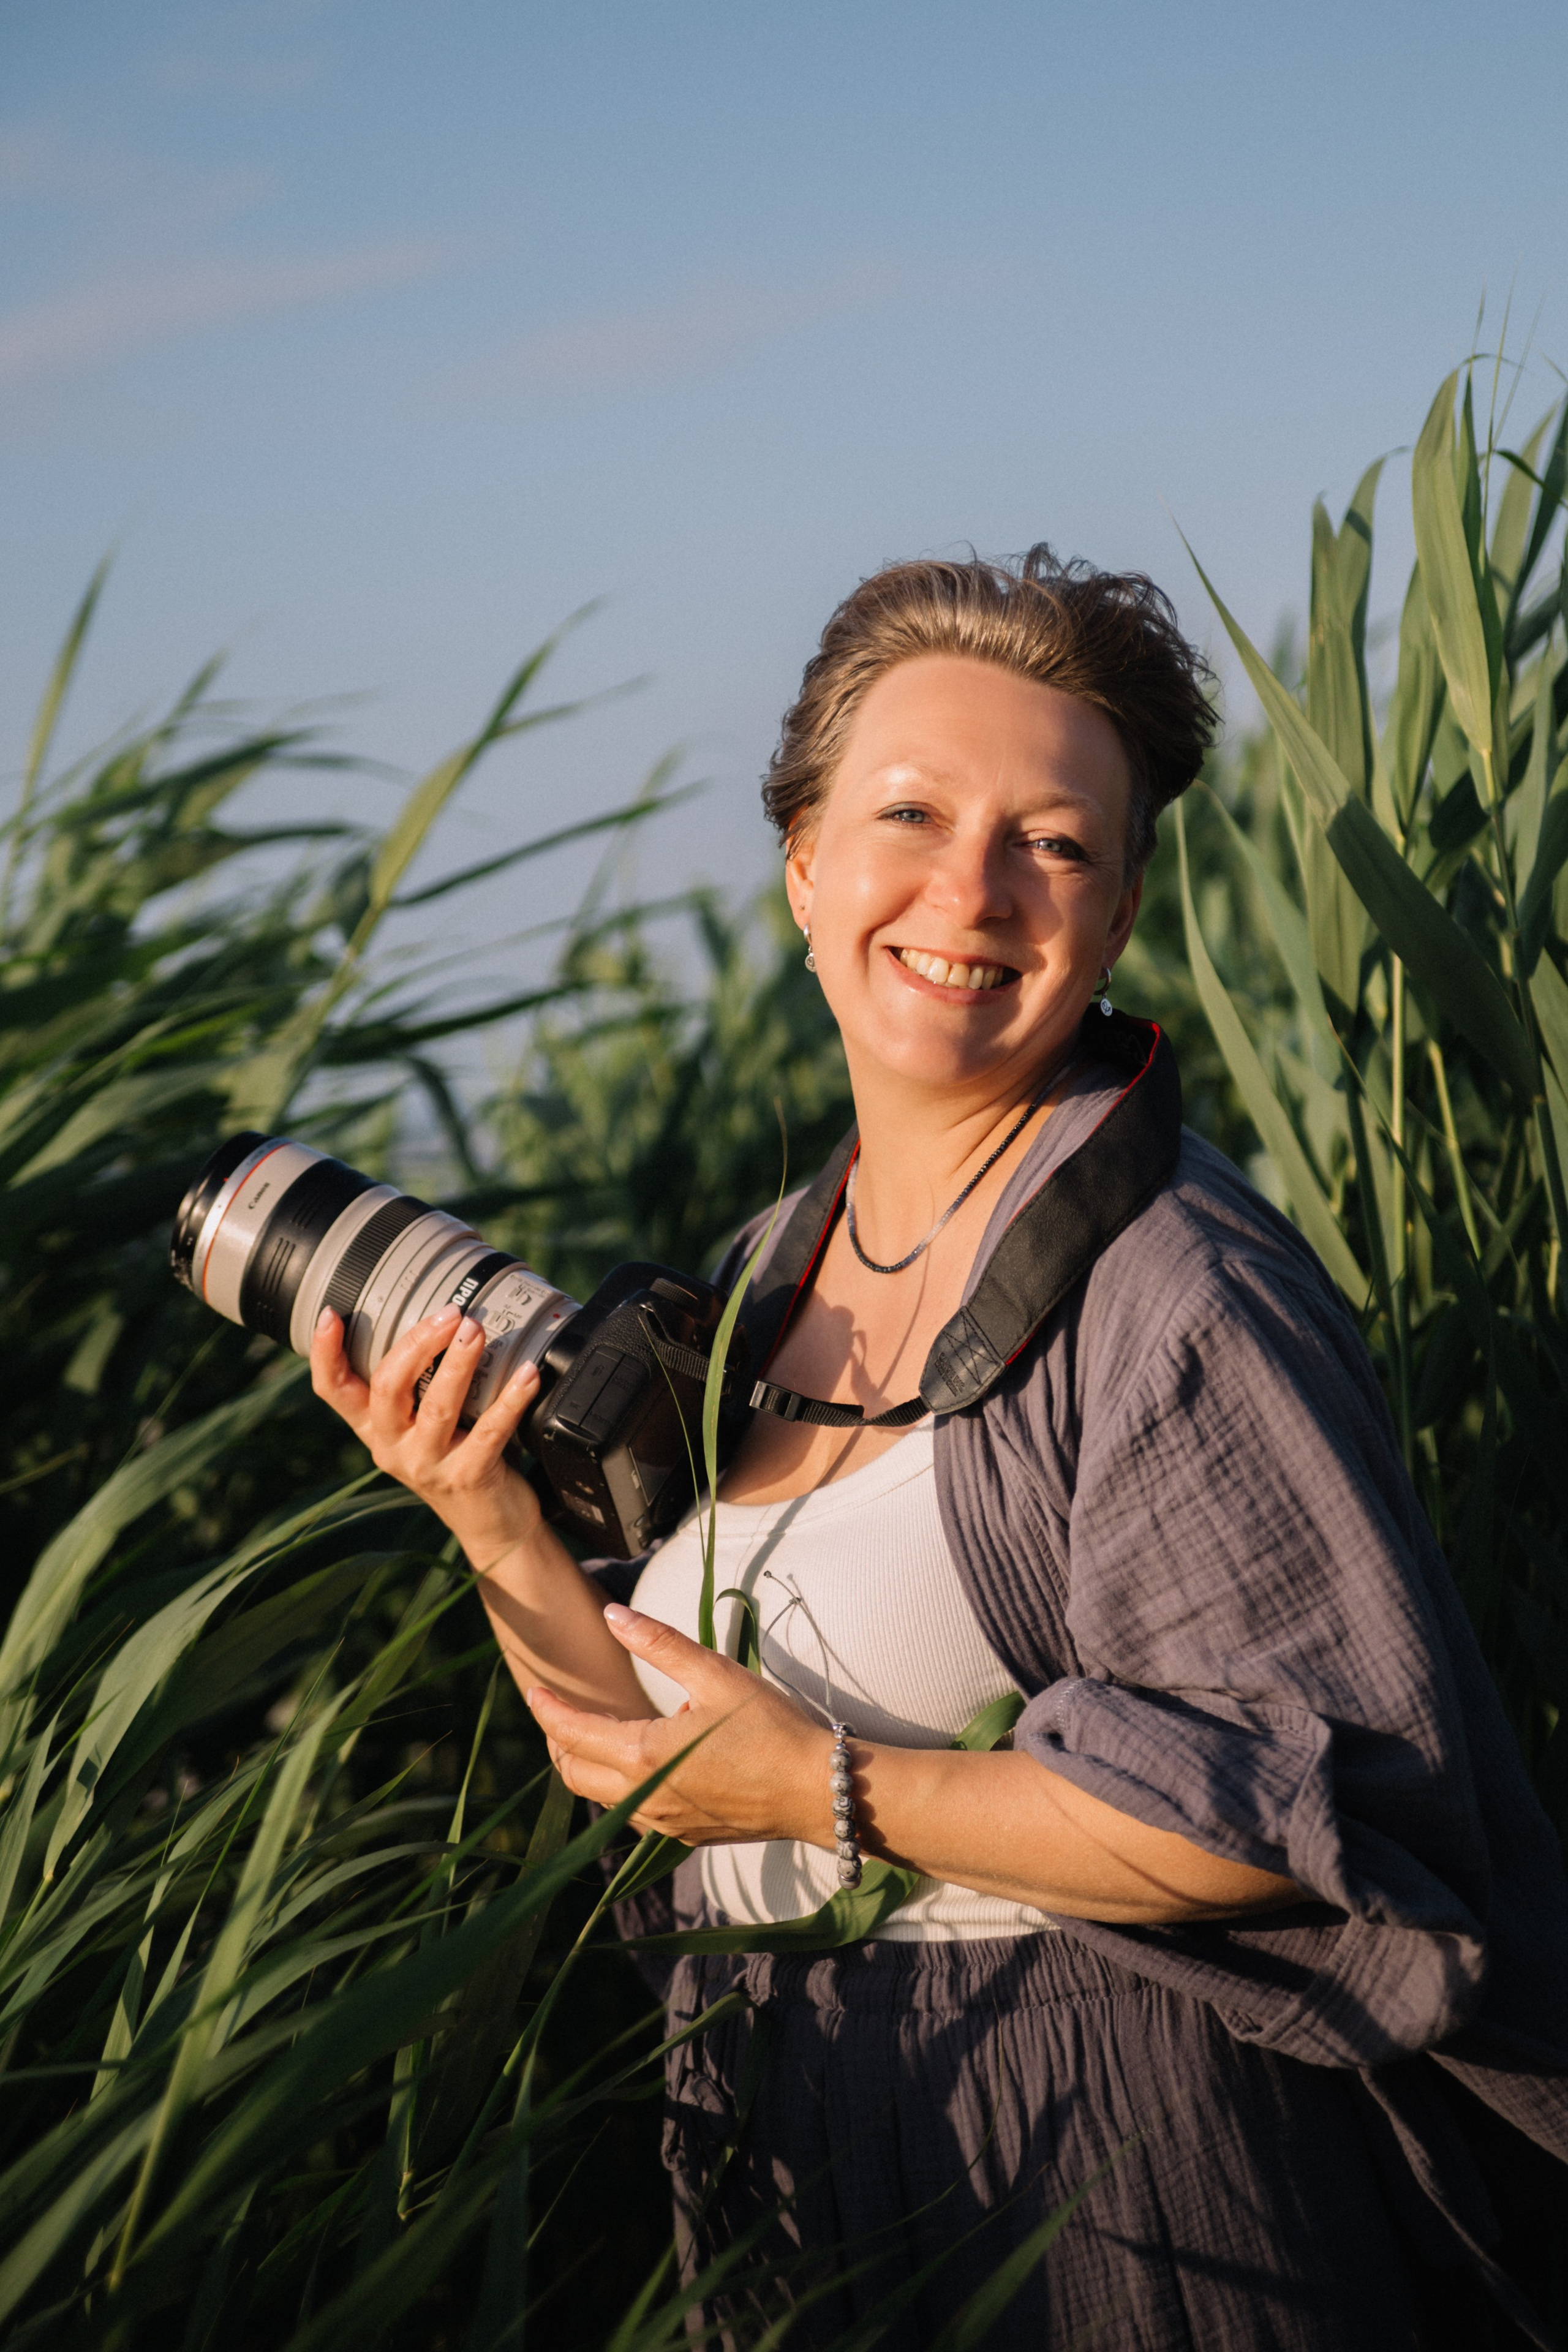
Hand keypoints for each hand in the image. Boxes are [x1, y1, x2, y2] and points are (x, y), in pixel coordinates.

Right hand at [309, 1303, 542, 1570]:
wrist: (492, 1523)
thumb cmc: (460, 1457)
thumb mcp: (425, 1424)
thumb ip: (420, 1383)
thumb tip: (440, 1314)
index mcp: (376, 1429)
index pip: (334, 1391)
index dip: (325, 1354)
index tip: (330, 1315)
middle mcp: (393, 1447)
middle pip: (388, 1387)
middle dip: (417, 1343)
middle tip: (450, 1312)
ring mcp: (428, 1465)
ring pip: (436, 1407)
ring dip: (458, 1363)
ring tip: (476, 1329)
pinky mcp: (467, 1477)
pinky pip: (489, 1431)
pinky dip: (510, 1398)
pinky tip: (528, 1374)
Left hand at [528, 1604, 831, 1846]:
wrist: (818, 1791)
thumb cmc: (771, 1728)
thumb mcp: (714, 1673)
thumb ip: (658, 1643)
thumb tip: (612, 1615)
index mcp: (644, 1755)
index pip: (572, 1733)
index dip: (548, 1709)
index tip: (533, 1688)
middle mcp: (644, 1798)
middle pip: (574, 1774)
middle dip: (558, 1742)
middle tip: (559, 1710)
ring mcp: (663, 1823)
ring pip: (601, 1798)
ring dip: (587, 1765)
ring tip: (594, 1731)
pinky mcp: (684, 1836)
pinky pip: (633, 1813)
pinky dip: (619, 1786)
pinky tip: (641, 1763)